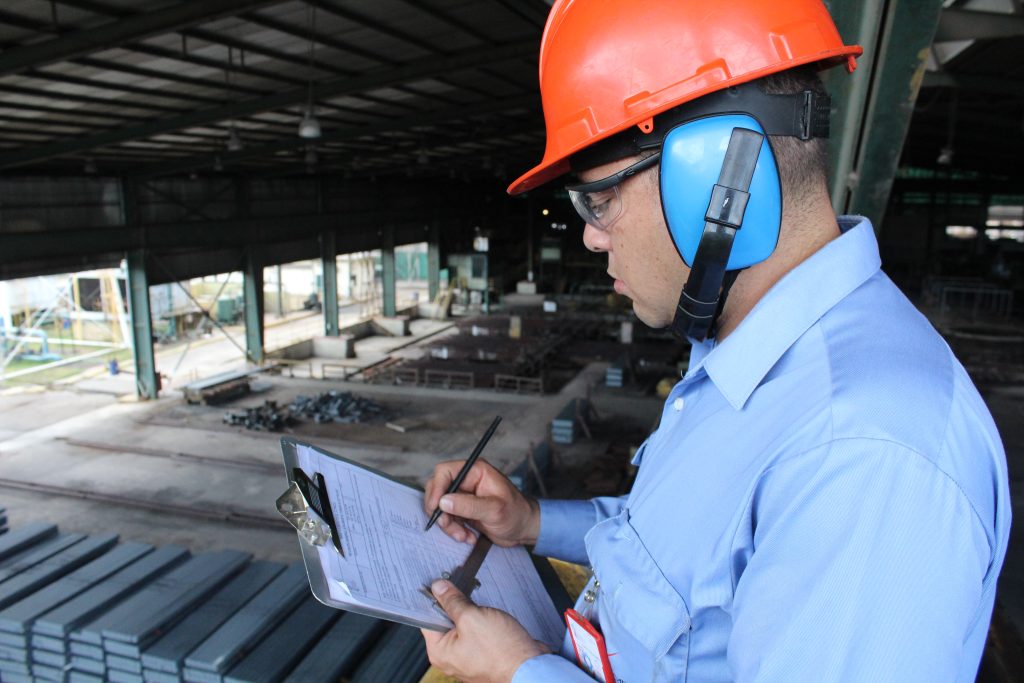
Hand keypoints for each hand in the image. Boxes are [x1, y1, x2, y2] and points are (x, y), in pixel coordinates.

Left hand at [421, 579, 548, 682]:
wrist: (529, 668)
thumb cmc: (501, 652)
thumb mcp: (472, 617)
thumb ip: (453, 601)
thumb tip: (439, 588)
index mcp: (440, 652)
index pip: (427, 618)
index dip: (432, 599)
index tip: (439, 584)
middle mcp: (451, 657)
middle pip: (445, 621)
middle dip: (454, 605)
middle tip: (462, 590)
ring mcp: (467, 656)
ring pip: (463, 626)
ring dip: (471, 612)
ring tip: (480, 606)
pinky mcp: (483, 654)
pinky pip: (477, 633)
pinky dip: (481, 621)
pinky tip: (489, 615)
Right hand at [424, 459, 539, 546]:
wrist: (523, 529)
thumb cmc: (516, 514)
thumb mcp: (494, 510)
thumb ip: (469, 505)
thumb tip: (443, 502)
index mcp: (475, 471)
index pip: (445, 472)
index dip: (436, 488)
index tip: (435, 507)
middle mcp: (467, 481)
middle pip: (438, 490)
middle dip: (440, 510)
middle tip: (446, 525)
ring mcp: (463, 496)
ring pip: (441, 507)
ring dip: (448, 524)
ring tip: (463, 536)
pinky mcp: (462, 510)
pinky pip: (448, 518)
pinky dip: (454, 530)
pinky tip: (467, 536)